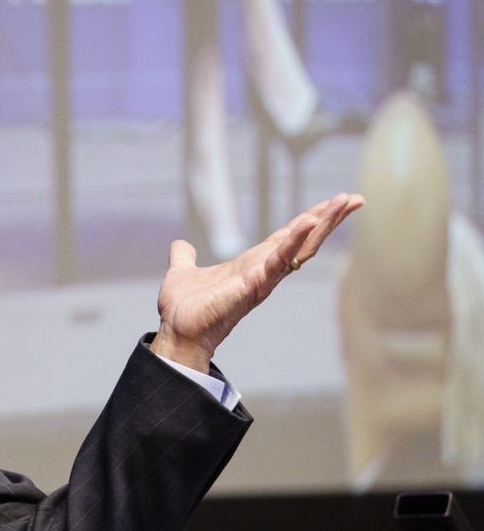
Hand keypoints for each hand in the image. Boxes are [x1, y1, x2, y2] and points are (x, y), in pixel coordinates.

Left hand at [150, 192, 364, 371]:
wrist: (176, 331)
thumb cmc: (184, 310)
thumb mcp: (183, 273)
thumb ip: (184, 257)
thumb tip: (180, 245)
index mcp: (252, 264)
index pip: (287, 237)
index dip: (309, 219)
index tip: (333, 202)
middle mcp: (264, 271)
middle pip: (304, 240)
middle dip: (330, 219)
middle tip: (354, 198)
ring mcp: (262, 278)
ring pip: (301, 247)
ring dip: (323, 224)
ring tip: (344, 202)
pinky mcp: (253, 285)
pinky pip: (278, 259)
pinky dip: (295, 239)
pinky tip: (310, 221)